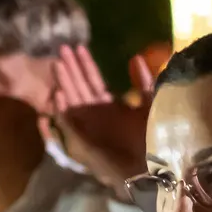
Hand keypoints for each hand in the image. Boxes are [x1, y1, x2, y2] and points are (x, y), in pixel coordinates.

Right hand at [44, 44, 154, 191]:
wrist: (153, 165)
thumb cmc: (153, 137)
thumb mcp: (151, 103)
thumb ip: (142, 82)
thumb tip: (135, 57)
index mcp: (110, 105)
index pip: (93, 80)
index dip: (85, 64)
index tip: (78, 47)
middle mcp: (96, 114)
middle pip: (79, 86)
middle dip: (71, 68)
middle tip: (61, 47)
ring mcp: (89, 126)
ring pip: (73, 99)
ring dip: (65, 82)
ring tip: (57, 63)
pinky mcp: (85, 140)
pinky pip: (70, 123)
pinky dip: (63, 110)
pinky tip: (58, 94)